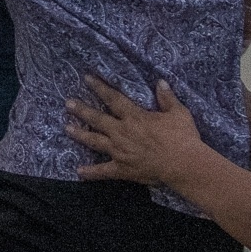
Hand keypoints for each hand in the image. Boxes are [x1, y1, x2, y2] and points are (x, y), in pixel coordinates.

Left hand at [66, 70, 208, 187]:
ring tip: (67, 129)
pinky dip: (90, 172)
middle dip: (82, 110)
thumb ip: (167, 97)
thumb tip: (160, 82)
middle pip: (97, 119)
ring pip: (95, 141)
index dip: (99, 88)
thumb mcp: (178, 113)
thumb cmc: (182, 137)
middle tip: (68, 104)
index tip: (86, 78)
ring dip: (80, 135)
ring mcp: (119, 151)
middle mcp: (122, 132)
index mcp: (134, 117)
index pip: (113, 99)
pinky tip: (79, 171)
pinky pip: (103, 171)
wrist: (183, 164)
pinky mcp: (122, 169)